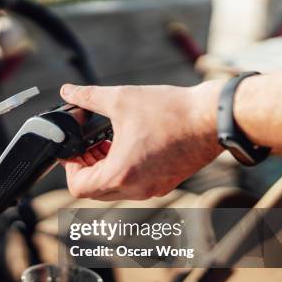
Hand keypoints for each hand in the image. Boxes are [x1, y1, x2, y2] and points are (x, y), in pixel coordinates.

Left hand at [59, 81, 224, 200]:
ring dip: (105, 169)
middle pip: (94, 190)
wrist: (214, 118)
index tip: (74, 150)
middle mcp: (135, 189)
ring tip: (108, 142)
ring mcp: (151, 190)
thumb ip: (88, 97)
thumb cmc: (171, 111)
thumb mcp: (121, 99)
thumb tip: (68, 91)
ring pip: (114, 190)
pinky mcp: (164, 184)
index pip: (78, 187)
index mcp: (120, 174)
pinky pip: (133, 186)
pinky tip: (129, 144)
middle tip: (89, 144)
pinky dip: (124, 170)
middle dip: (87, 167)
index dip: (70, 168)